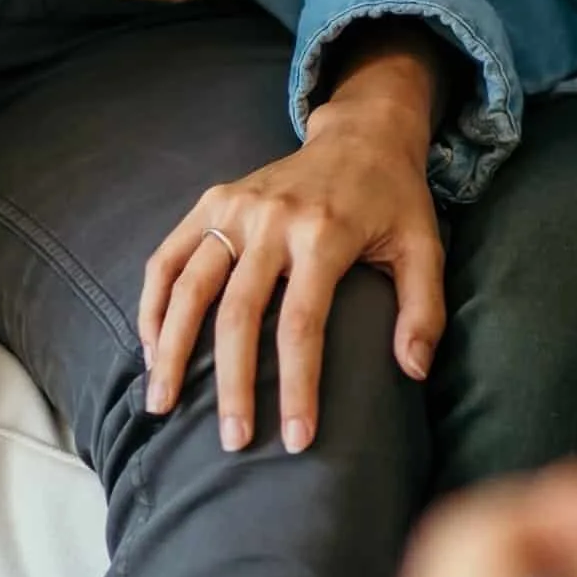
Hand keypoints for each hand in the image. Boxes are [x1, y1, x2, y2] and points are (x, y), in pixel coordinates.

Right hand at [139, 34, 449, 447]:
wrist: (360, 134)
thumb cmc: (393, 202)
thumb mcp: (424, 247)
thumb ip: (423, 309)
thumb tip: (412, 372)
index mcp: (325, 233)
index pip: (302, 324)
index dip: (298, 386)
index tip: (296, 439)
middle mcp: (273, 219)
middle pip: (238, 313)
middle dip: (233, 384)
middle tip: (231, 442)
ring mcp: (236, 207)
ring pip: (189, 286)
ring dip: (172, 349)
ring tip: (163, 404)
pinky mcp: (212, 200)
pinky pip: (169, 256)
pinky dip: (154, 302)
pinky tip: (152, 347)